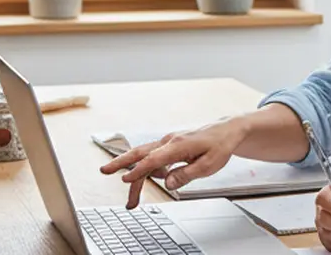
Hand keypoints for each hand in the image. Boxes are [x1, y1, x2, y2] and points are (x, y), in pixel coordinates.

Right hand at [98, 118, 248, 208]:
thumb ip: (186, 175)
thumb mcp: (208, 166)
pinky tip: (159, 180)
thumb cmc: (219, 146)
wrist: (226, 131)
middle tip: (104, 171)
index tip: (125, 180)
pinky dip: (148, 171)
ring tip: (132, 200)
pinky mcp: (169, 146)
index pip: (154, 159)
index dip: (138, 170)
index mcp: (179, 145)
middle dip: (121, 162)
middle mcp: (170, 141)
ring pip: (144, 158)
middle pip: (140, 152)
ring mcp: (168, 143)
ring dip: (134, 175)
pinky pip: (154, 159)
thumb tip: (168, 183)